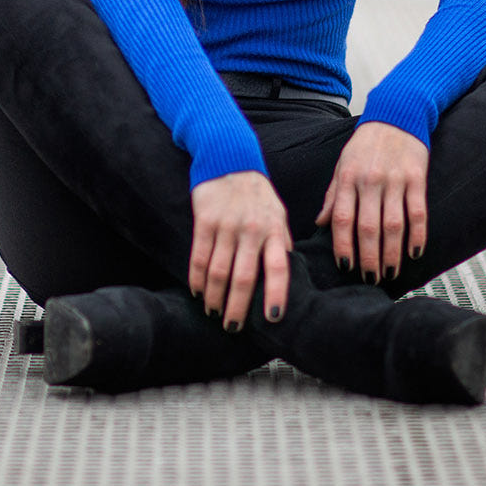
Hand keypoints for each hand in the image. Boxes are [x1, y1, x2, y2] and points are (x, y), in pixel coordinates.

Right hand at [188, 170, 291, 331]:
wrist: (228, 158)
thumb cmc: (257, 193)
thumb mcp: (278, 213)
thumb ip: (281, 242)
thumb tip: (289, 271)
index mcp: (273, 230)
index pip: (278, 268)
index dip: (276, 294)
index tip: (272, 318)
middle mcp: (251, 230)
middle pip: (243, 278)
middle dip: (237, 308)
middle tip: (232, 327)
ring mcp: (226, 225)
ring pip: (218, 272)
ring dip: (214, 298)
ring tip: (213, 312)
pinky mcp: (205, 221)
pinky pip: (199, 257)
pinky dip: (197, 279)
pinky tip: (197, 292)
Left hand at [316, 121, 428, 281]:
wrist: (396, 115)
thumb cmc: (365, 145)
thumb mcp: (342, 166)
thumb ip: (333, 196)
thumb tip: (319, 224)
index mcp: (348, 178)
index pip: (342, 220)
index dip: (343, 246)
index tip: (346, 267)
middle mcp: (370, 180)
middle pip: (368, 228)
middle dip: (369, 258)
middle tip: (370, 278)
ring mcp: (394, 180)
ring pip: (393, 225)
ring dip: (392, 253)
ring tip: (390, 272)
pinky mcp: (416, 178)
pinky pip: (418, 212)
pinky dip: (417, 235)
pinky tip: (414, 252)